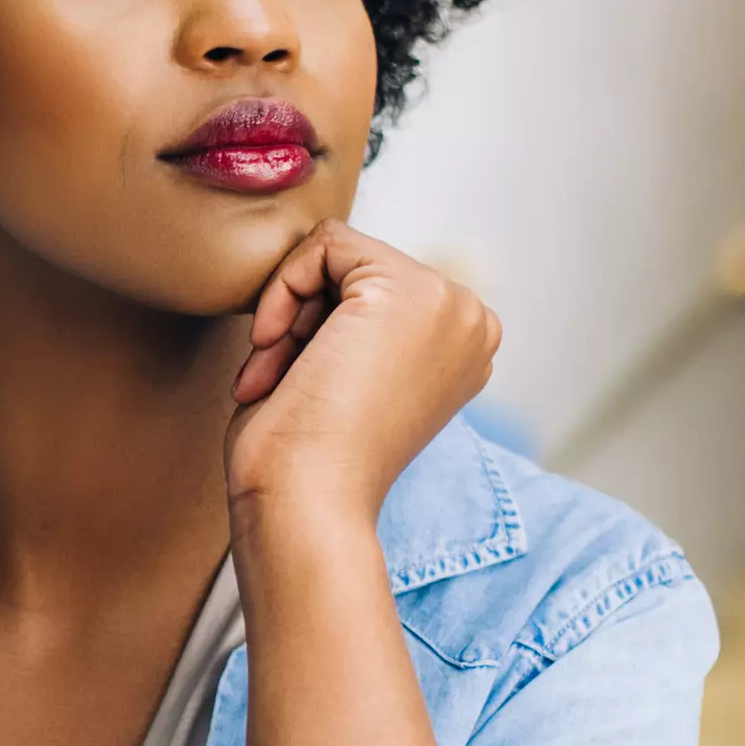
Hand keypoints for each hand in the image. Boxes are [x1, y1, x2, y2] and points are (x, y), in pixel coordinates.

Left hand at [225, 220, 499, 536]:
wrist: (306, 503)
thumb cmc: (305, 457)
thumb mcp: (348, 374)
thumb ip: (355, 321)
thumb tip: (326, 266)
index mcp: (463, 349)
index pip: (373, 290)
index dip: (315, 329)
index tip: (288, 383)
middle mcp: (471, 322)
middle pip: (358, 268)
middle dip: (300, 319)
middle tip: (273, 381)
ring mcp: (449, 304)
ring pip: (339, 254)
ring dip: (289, 312)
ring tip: (275, 376)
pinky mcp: (408, 290)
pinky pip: (325, 242)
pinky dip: (283, 288)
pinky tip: (275, 347)